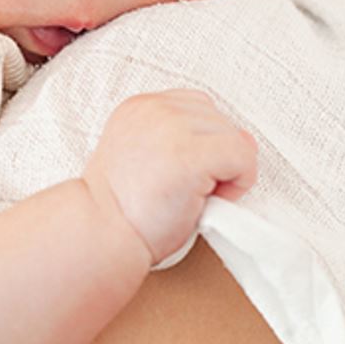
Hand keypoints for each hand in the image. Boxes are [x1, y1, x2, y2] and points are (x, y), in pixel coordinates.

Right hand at [83, 90, 257, 263]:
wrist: (99, 236)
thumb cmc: (124, 210)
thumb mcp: (150, 158)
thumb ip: (188, 140)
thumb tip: (245, 139)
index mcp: (140, 107)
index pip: (197, 108)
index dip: (199, 144)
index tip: (177, 174)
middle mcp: (155, 108)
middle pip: (219, 120)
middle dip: (214, 158)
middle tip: (183, 191)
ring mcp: (172, 128)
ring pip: (235, 139)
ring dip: (226, 172)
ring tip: (190, 196)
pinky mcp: (190, 154)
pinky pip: (243, 157)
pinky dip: (238, 183)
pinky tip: (206, 200)